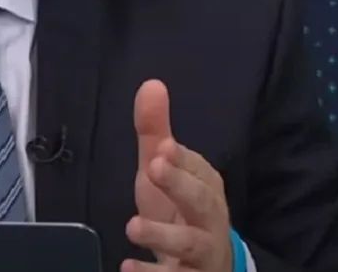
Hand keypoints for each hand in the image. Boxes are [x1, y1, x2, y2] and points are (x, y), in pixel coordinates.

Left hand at [125, 79, 232, 271]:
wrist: (204, 266)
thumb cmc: (180, 210)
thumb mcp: (162, 171)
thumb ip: (155, 132)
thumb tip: (151, 84)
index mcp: (206, 187)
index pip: (198, 169)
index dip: (180, 160)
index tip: (159, 148)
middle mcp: (209, 219)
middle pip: (203, 202)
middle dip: (180, 185)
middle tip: (151, 169)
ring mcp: (202, 252)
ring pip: (191, 244)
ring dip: (164, 236)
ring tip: (133, 226)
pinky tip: (128, 266)